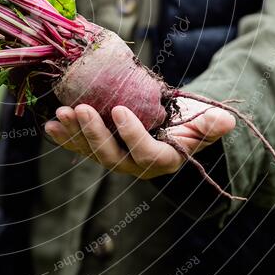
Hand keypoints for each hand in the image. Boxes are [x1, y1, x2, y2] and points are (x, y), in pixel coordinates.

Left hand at [44, 98, 235, 179]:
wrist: (172, 128)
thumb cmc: (190, 124)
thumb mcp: (205, 123)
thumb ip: (212, 124)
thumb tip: (224, 121)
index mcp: (162, 160)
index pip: (146, 154)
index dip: (132, 134)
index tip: (119, 109)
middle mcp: (135, 166)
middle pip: (111, 157)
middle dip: (93, 133)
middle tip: (79, 108)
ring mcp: (115, 159)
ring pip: (91, 152)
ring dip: (74, 134)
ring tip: (61, 113)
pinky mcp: (99, 150)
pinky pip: (79, 147)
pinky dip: (64, 137)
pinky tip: (50, 125)